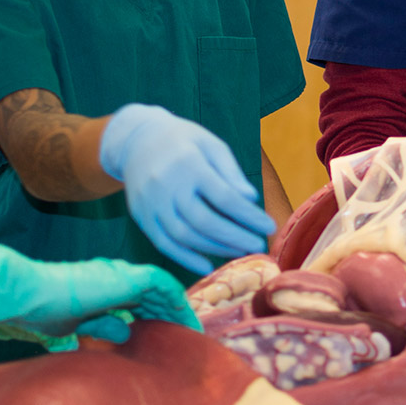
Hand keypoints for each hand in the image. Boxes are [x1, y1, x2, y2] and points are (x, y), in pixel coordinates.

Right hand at [0, 243, 202, 349]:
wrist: (31, 295)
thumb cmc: (41, 311)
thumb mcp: (77, 326)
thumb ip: (100, 327)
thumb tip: (124, 334)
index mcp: (101, 288)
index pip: (137, 302)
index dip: (154, 318)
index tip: (167, 340)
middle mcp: (114, 277)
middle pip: (153, 295)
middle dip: (171, 316)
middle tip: (187, 341)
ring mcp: (120, 274)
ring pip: (160, 289)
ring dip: (177, 311)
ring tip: (192, 336)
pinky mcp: (125, 278)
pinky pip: (162, 285)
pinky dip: (175, 301)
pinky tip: (184, 322)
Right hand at [99, 103, 274, 274]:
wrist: (136, 139)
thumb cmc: (182, 141)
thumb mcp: (210, 145)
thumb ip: (230, 172)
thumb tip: (251, 199)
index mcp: (189, 163)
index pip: (224, 197)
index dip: (248, 216)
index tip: (269, 226)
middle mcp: (166, 184)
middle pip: (205, 221)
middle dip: (235, 237)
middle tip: (257, 245)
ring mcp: (150, 202)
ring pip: (185, 235)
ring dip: (215, 249)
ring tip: (239, 252)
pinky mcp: (141, 216)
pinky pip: (163, 243)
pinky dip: (185, 258)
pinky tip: (206, 265)